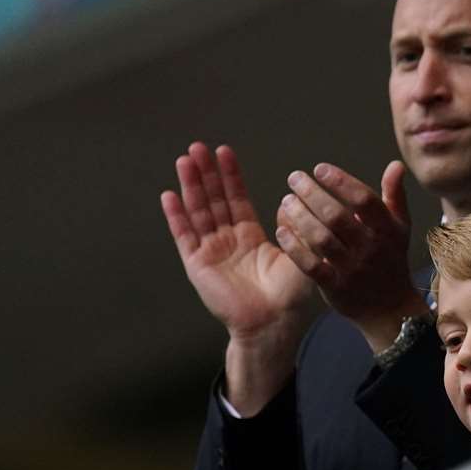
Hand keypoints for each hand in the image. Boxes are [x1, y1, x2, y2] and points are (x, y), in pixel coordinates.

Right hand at [160, 143, 311, 338]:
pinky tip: (169, 195)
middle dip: (206, 173)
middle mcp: (227, 241)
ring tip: (185, 160)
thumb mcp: (301, 253)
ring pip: (198, 211)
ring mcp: (210, 251)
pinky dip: (176, 216)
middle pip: (213, 200)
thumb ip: (298, 227)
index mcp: (250, 237)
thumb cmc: (290, 295)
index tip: (225, 151)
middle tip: (198, 147)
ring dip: (191, 186)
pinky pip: (185, 235)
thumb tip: (294, 201)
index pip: (237, 199)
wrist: (273, 323)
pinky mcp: (197, 265)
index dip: (230, 176)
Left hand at [275, 160, 427, 351]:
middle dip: (313, 194)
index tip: (320, 168)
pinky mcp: (336, 287)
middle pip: (338, 216)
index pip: (364, 200)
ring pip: (321, 239)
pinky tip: (281, 230)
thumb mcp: (400, 227)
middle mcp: (371, 248)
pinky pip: (311, 265)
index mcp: (388, 229)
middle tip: (295, 178)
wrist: (389, 308)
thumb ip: (395, 195)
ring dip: (300, 217)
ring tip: (286, 200)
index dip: (341, 182)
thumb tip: (395, 165)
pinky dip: (294, 247)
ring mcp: (353, 269)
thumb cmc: (391, 259)